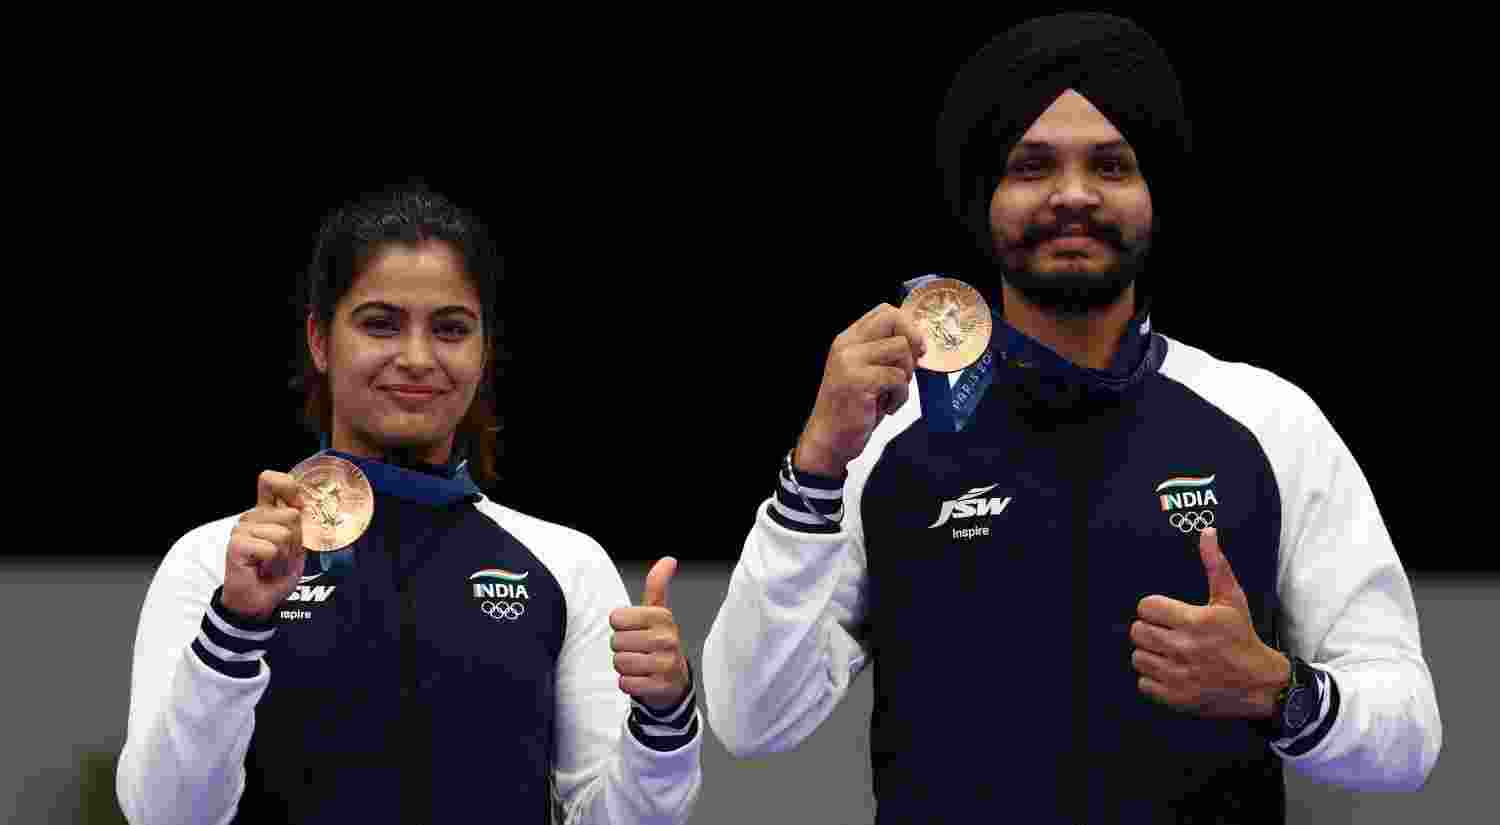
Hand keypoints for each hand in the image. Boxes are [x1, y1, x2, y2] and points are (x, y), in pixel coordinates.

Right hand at [222, 471, 308, 620]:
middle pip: (291, 514)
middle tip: (282, 555)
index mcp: (266, 512)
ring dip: (285, 554)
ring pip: (283, 533)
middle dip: (295, 540)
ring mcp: (242, 529)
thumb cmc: (276, 572)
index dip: (288, 487)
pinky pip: (271, 548)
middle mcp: (252, 516)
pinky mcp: (236, 544)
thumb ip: (298, 523)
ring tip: (272, 563)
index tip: (298, 504)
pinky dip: (274, 562)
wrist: (259, 600)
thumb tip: (301, 506)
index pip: (270, 481)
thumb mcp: (296, 545)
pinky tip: (261, 568)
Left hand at [610, 557, 689, 711]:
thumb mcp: (658, 611)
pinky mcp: (661, 686)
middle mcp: (667, 639)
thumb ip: (657, 584)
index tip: (634, 630)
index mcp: (663, 617)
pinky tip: (642, 678)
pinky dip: (629, 683)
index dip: (620, 627)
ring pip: (620, 662)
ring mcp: (666, 663)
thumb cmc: (659, 642)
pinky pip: (626, 683)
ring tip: (639, 664)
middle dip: (621, 648)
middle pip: (616, 642)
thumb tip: (669, 560)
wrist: (674, 680)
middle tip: (638, 649)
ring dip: (624, 666)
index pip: (616, 619)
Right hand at [794, 303, 926, 477]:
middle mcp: (846, 346)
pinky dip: (900, 396)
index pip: (884, 311)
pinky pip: (898, 377)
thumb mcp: (865, 372)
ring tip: (892, 392)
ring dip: (906, 374)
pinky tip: (887, 407)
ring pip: (901, 349)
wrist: (828, 439)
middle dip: (912, 340)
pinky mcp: (859, 381)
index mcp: (847, 340)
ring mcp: (851, 362)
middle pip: (893, 319)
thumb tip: (918, 340)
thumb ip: (883, 353)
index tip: (914, 347)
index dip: (907, 325)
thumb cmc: (851, 408)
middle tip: (913, 364)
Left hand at [1130, 528, 1289, 718]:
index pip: (1146, 607)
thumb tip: (1207, 532)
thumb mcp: (1231, 599)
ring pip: (1138, 657)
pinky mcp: (1176, 698)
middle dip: (1149, 629)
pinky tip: (1170, 671)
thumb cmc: (1242, 637)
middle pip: (1137, 632)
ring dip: (1150, 654)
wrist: (1260, 684)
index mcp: (1195, 621)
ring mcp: (1179, 675)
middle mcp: (1185, 648)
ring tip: (1169, 652)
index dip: (1154, 608)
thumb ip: (1215, 565)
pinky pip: (1143, 683)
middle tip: (1166, 632)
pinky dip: (1153, 678)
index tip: (1166, 613)